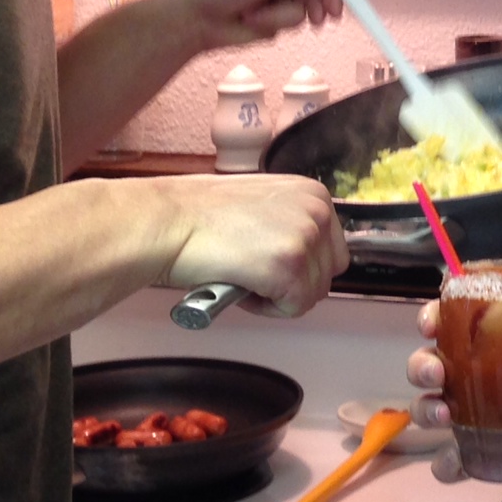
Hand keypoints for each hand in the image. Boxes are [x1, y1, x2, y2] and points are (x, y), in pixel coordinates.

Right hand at [151, 173, 348, 316]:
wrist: (169, 222)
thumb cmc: (200, 216)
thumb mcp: (263, 204)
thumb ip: (291, 222)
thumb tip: (302, 252)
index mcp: (313, 193)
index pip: (332, 249)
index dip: (301, 266)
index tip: (270, 263)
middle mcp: (317, 211)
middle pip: (328, 274)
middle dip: (293, 283)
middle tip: (254, 274)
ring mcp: (306, 239)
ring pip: (313, 294)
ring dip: (278, 296)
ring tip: (243, 276)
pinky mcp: (290, 267)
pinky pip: (295, 308)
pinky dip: (267, 308)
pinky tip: (242, 286)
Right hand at [406, 301, 501, 482]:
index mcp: (496, 334)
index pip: (452, 316)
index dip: (432, 315)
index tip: (431, 323)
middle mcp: (474, 369)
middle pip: (428, 362)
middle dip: (422, 366)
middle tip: (439, 374)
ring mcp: (474, 411)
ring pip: (428, 406)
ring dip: (426, 410)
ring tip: (446, 416)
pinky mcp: (483, 448)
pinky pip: (450, 458)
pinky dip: (446, 463)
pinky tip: (456, 464)